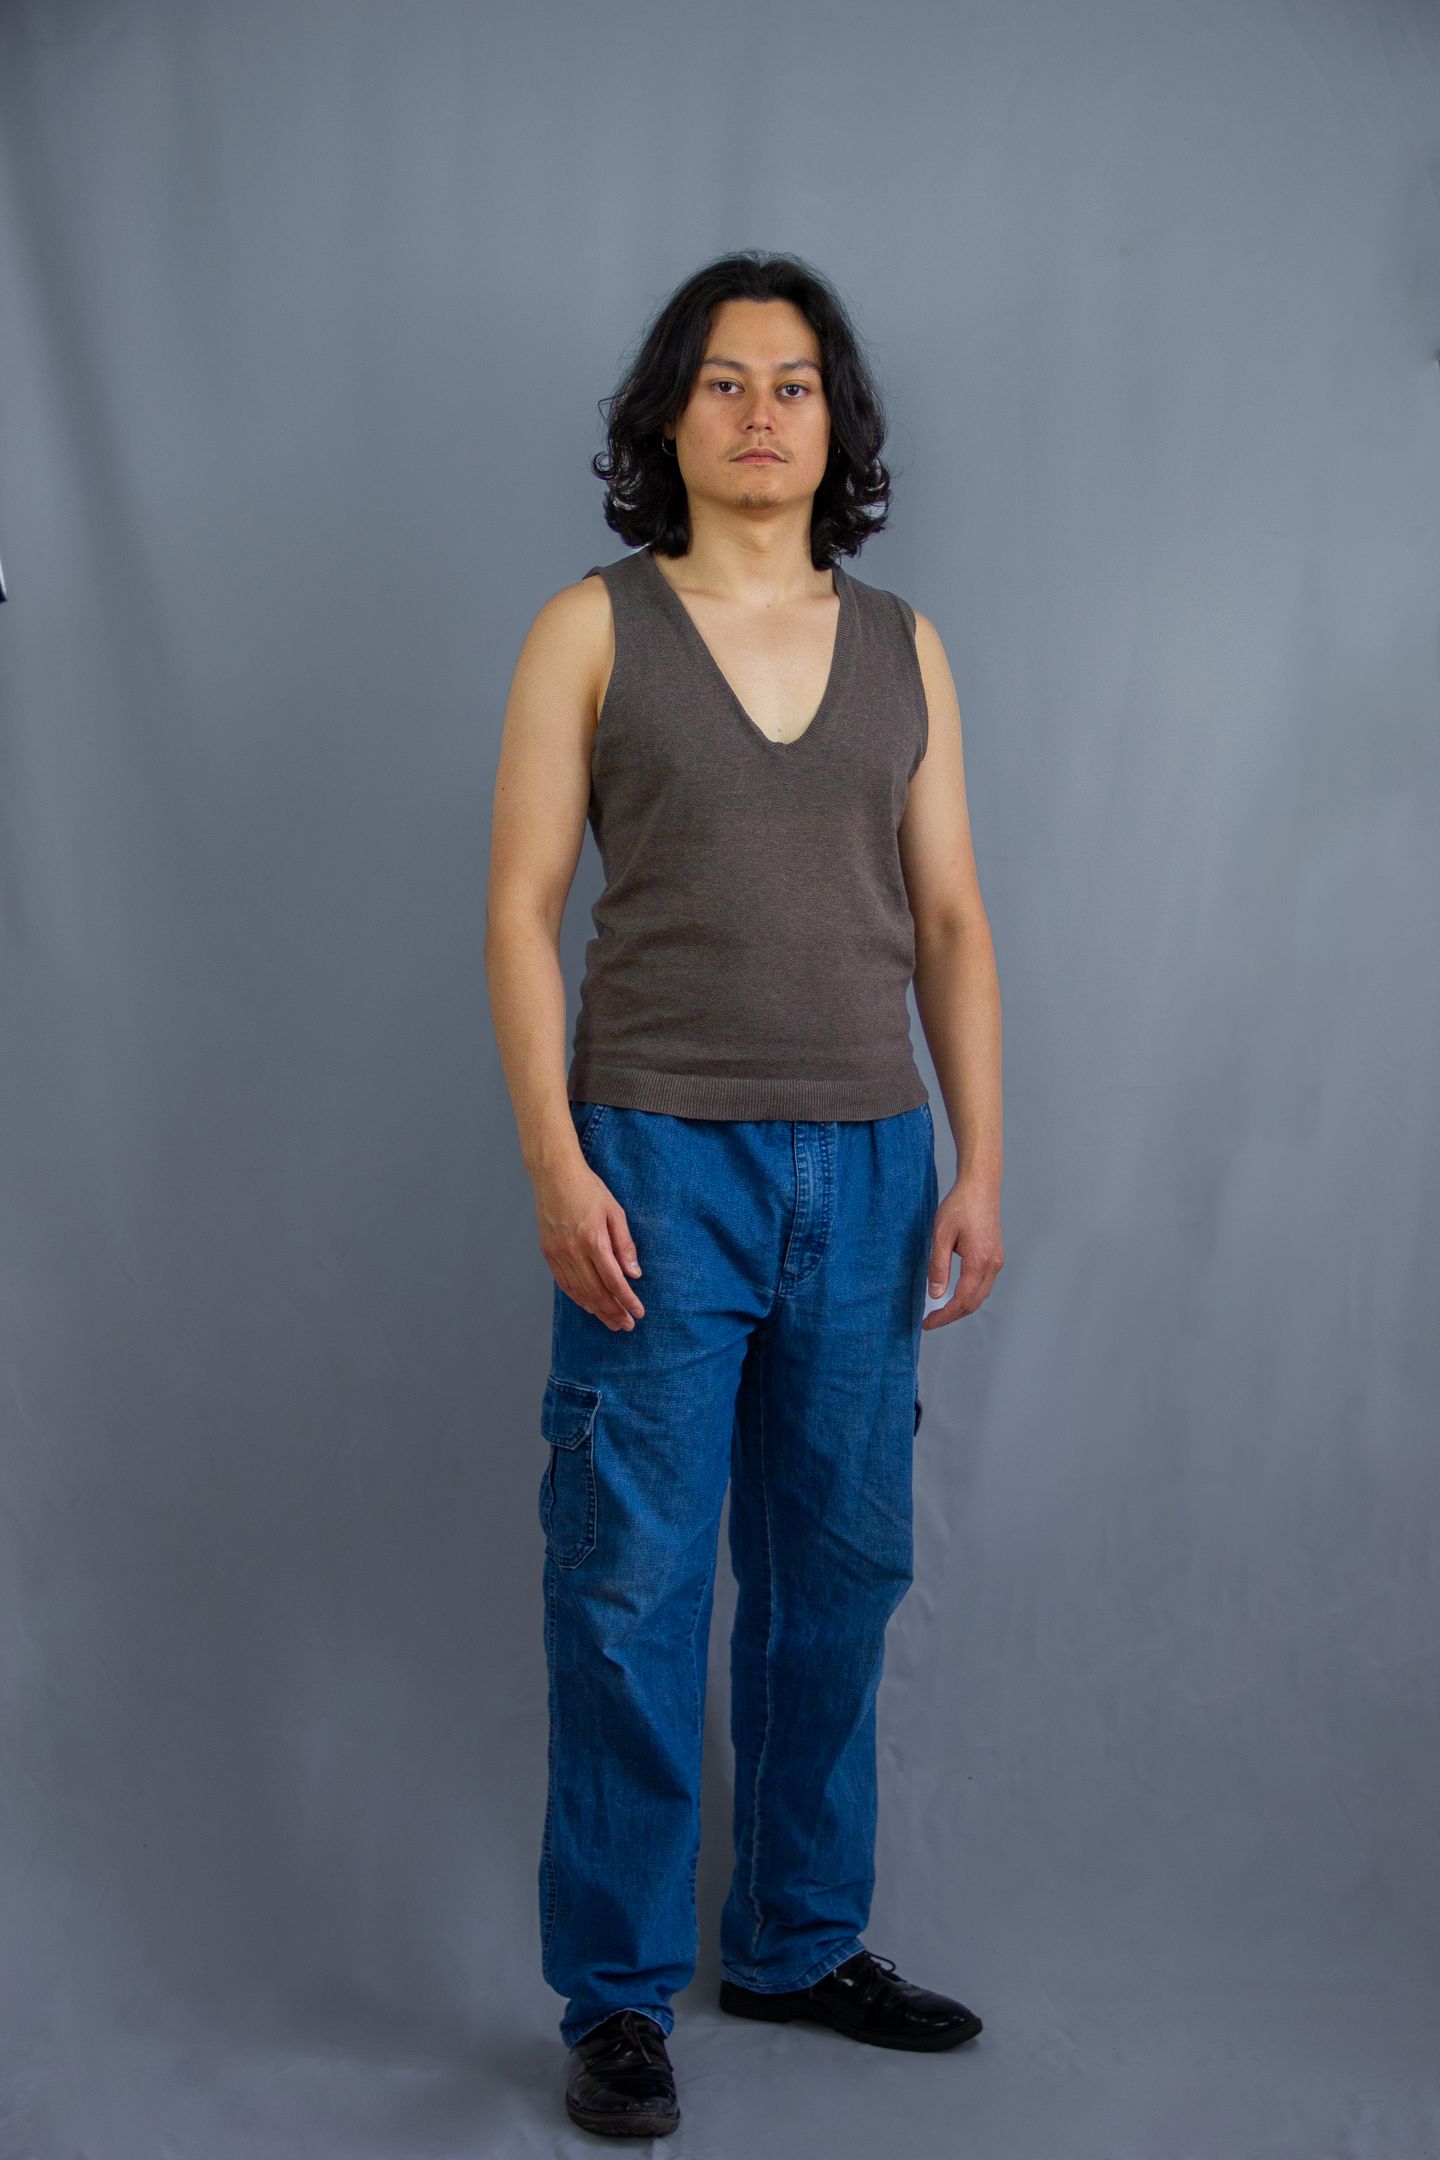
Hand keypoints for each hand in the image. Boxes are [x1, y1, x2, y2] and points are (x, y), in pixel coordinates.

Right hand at [536, 1156, 645, 1331]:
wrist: (555, 1175)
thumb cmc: (589, 1190)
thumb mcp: (615, 1211)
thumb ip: (625, 1244)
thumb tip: (634, 1273)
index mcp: (593, 1240)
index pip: (614, 1281)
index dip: (627, 1300)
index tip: (639, 1313)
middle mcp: (574, 1251)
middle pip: (596, 1292)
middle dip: (614, 1312)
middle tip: (627, 1325)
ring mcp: (558, 1254)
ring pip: (579, 1292)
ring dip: (597, 1311)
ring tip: (612, 1322)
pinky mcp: (549, 1253)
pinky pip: (565, 1284)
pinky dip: (578, 1299)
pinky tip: (589, 1307)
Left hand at [922, 1175, 1002, 1328]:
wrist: (980, 1186)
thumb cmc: (959, 1206)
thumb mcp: (941, 1235)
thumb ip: (938, 1267)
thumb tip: (935, 1295)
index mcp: (979, 1261)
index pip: (961, 1300)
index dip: (943, 1316)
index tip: (927, 1323)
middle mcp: (992, 1264)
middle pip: (974, 1303)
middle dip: (951, 1316)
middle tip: (930, 1321)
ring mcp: (997, 1261)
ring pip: (981, 1296)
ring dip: (961, 1307)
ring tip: (939, 1311)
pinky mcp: (996, 1256)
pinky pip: (984, 1284)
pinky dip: (969, 1295)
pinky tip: (954, 1294)